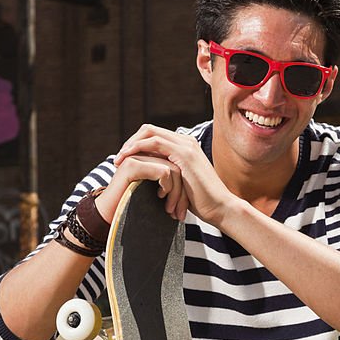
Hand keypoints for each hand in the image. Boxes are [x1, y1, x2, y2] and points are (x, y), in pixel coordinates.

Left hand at [109, 124, 238, 227]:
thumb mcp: (182, 185)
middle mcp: (186, 142)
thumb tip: (154, 182)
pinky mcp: (185, 154)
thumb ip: (169, 177)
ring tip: (119, 160)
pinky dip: (138, 149)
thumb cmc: (203, 203)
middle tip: (118, 158)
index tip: (125, 159)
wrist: (221, 208)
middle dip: (130, 142)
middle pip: (149, 130)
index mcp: (185, 148)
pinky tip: (128, 160)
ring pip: (149, 133)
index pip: (155, 136)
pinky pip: (154, 143)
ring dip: (130, 145)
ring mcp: (186, 146)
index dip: (137, 144)